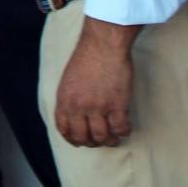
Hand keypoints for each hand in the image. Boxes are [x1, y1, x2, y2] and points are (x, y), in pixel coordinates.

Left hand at [54, 20, 135, 146]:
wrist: (103, 43)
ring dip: (109, 140)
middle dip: (91, 142)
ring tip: (113, 136)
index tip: (80, 141)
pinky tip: (124, 126)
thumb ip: (69, 98)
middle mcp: (78, 106)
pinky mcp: (116, 105)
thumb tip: (73, 117)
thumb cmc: (87, 57)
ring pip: (102, 137)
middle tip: (99, 139)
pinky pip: (120, 130)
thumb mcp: (68, 78)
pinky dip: (123, 132)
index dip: (72, 139)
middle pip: (83, 138)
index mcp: (64, 98)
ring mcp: (98, 107)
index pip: (64, 129)